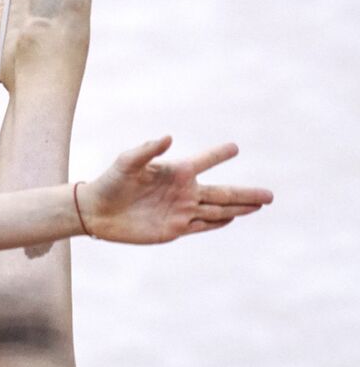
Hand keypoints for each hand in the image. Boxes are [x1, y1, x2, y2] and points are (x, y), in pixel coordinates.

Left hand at [80, 136, 272, 243]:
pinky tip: (232, 219)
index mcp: (175, 171)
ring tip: (260, 205)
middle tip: (270, 195)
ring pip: (218, 210)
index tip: (235, 148)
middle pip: (223, 193)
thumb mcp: (126, 162)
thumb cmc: (110, 182)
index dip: (218, 155)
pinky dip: (217, 223)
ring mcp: (181, 211)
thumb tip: (168, 137)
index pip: (204, 161)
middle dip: (247, 194)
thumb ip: (146, 149)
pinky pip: (201, 226)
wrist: (96, 212)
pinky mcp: (174, 228)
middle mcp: (183, 191)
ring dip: (239, 209)